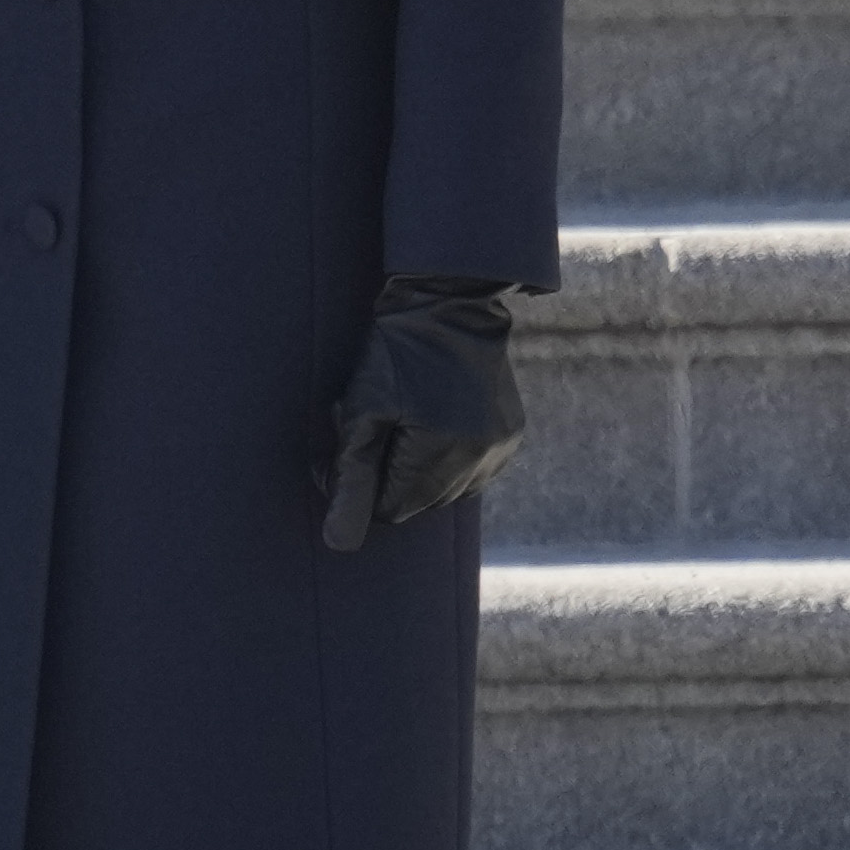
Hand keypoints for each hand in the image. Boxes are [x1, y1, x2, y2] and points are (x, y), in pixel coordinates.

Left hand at [322, 274, 527, 547]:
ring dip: (417, 468)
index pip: (391, 509)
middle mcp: (481, 458)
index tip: (347, 448)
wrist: (448, 305)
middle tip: (375, 426)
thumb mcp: (361, 413)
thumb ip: (350, 480)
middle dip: (389, 475)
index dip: (362, 484)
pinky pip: (471, 471)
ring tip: (403, 420)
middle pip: (419, 502)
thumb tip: (339, 544)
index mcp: (442, 454)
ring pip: (445, 491)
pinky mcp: (511, 435)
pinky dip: (445, 458)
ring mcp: (501, 447)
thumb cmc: (393, 355)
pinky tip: (430, 420)